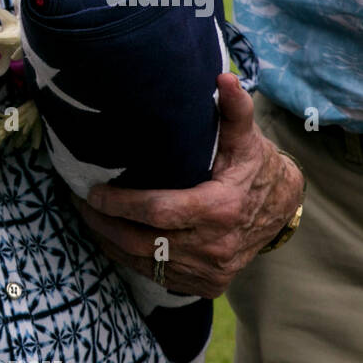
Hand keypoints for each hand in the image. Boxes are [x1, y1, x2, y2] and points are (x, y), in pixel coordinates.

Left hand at [72, 74, 302, 298]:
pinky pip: (156, 275)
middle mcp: (214, 247)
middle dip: (104, 224)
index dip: (120, 204)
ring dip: (111, 242)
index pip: (156, 212)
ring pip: (144, 262)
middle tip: (81, 205)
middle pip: (142, 241)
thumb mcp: (244, 139)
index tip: (92, 192)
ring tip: (89, 219)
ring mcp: (210, 271)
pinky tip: (112, 238)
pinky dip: (130, 258)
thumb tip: (222, 78)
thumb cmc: (252, 167)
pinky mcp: (205, 284)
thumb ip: (233, 111)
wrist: (281, 209)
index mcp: (220, 210)